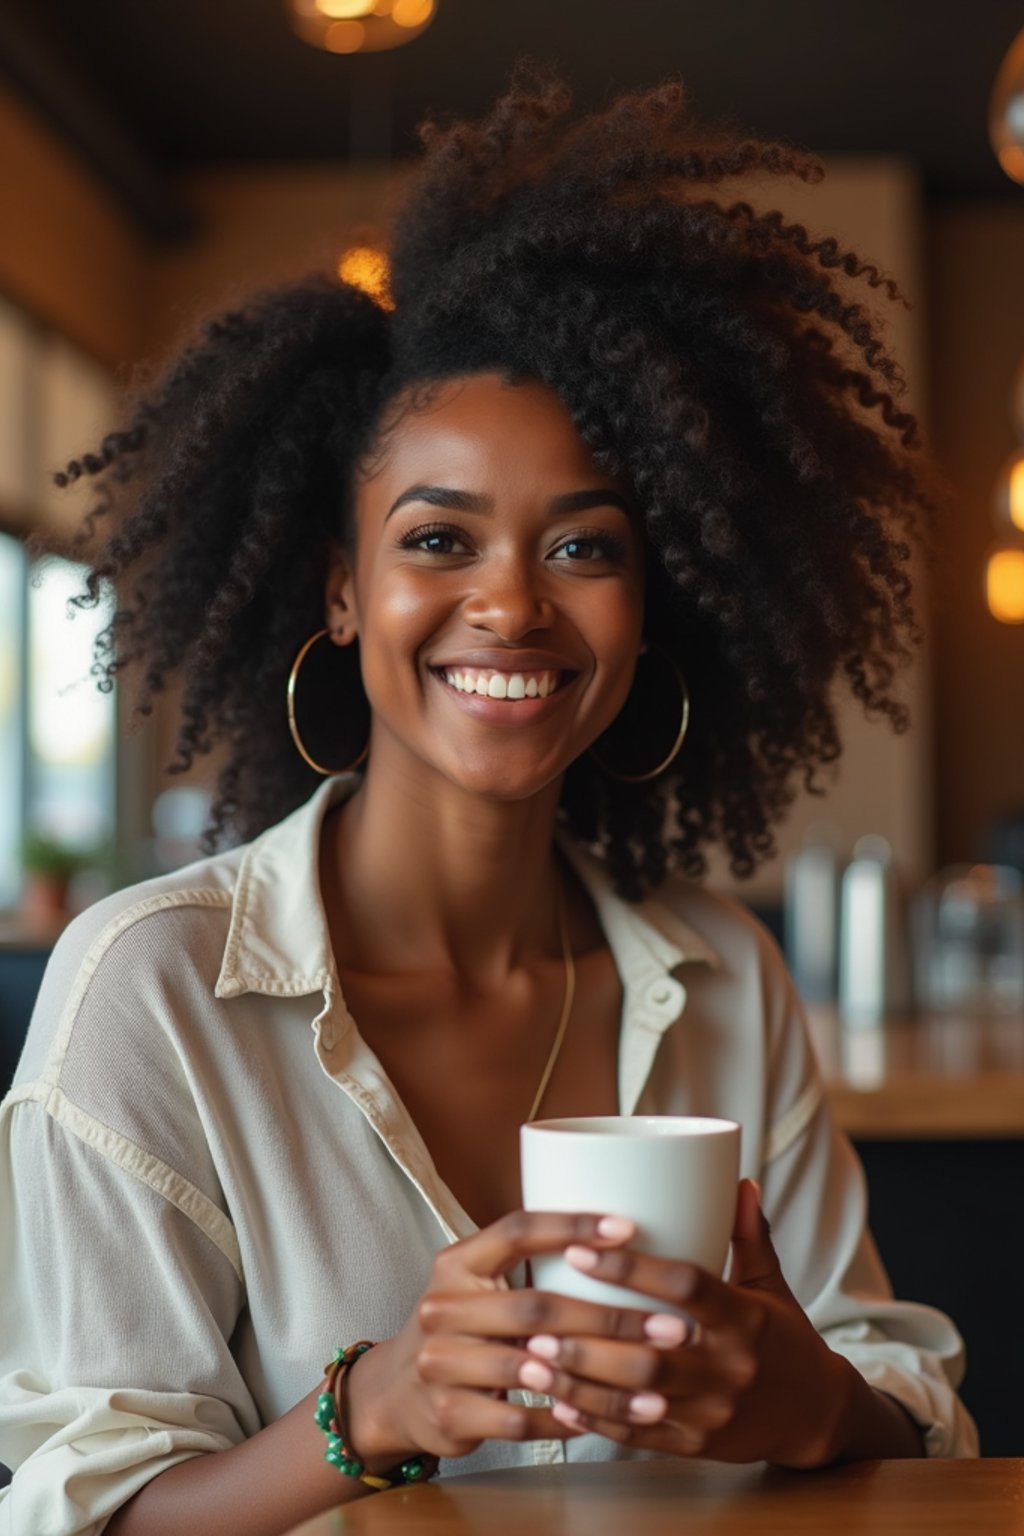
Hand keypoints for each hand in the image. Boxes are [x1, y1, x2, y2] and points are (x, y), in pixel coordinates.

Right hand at [346, 1209, 691, 1466]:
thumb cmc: (462, 1327)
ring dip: (597, 1377)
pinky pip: (520, 1420)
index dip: (572, 1225)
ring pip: (531, 1368)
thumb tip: (619, 1238)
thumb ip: (529, 1263)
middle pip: (535, 1306)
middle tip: (670, 1326)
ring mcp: (440, 1363)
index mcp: (456, 1263)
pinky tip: (606, 1418)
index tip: (628, 1228)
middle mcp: (443, 1308)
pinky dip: (565, 1419)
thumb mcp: (478, 1283)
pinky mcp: (449, 1414)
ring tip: (653, 1386)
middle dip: (610, 1318)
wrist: (395, 1391)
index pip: (518, 1231)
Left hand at [517, 1180, 862, 1468]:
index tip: (579, 1249)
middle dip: (590, 1335)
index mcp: (745, 1319)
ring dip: (581, 1380)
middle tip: (536, 1314)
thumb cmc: (785, 1338)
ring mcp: (712, 1412)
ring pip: (637, 1397)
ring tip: (533, 1358)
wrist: (817, 1415)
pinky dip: (596, 1420)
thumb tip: (739, 1179)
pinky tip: (558, 1402)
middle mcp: (729, 1367)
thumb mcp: (772, 1283)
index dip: (631, 1268)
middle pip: (651, 1352)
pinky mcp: (697, 1445)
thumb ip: (750, 1234)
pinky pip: (640, 1435)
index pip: (684, 1286)